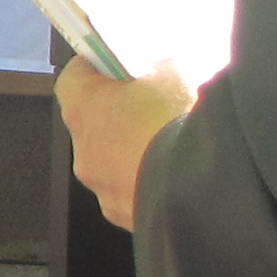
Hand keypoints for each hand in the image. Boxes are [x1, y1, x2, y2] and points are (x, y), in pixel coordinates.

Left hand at [56, 57, 197, 232]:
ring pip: (113, 159)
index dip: (95, 67)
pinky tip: (178, 170)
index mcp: (83, 109)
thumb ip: (158, 66)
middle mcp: (83, 151)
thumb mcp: (173, 73)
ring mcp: (102, 188)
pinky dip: (149, 179)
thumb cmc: (178, 125)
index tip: (114, 62)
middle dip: (120, 111)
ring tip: (171, 141)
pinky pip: (132, 189)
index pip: (72, 78)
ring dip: (135, 149)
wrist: (204, 190)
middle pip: (94, 122)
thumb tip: (162, 67)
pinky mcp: (125, 215)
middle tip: (153, 102)